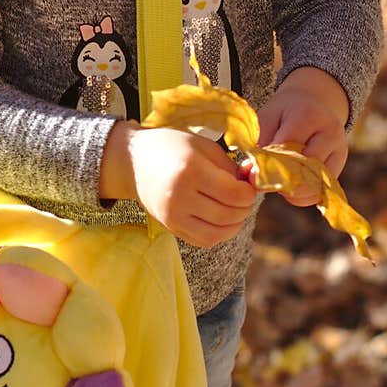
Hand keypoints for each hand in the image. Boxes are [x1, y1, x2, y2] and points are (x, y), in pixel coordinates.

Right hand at [126, 126, 256, 247]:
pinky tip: (220, 219)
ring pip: (217, 234)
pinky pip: (203, 240)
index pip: (234, 194)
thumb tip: (253, 183)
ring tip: (235, 210)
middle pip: (228, 215)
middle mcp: (179, 197)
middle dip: (244, 208)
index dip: (249, 193)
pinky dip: (218, 233)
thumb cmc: (172, 147)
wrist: (134, 161)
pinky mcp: (169, 227)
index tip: (248, 186)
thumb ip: (231, 166)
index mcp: (190, 171)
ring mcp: (172, 216)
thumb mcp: (204, 146)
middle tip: (245, 198)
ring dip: (234, 225)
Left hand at [254, 67, 348, 206]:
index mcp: (308, 114)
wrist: (313, 104)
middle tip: (263, 183)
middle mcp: (330, 132)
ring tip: (277, 185)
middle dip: (282, 178)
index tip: (253, 174)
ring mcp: (339, 150)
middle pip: (306, 165)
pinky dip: (304, 195)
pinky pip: (322, 190)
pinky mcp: (340, 166)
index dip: (269, 162)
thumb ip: (259, 144)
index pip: (289, 145)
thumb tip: (251, 175)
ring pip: (317, 182)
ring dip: (293, 191)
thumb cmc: (284, 114)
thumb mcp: (267, 119)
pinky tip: (290, 190)